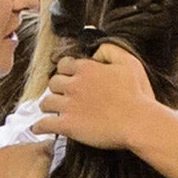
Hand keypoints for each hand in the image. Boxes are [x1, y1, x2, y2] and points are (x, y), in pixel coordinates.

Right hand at [0, 141, 49, 177]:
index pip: (5, 158)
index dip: (11, 169)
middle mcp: (7, 152)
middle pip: (20, 154)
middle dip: (26, 164)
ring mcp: (23, 153)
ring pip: (35, 152)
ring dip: (39, 160)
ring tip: (41, 174)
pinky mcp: (38, 156)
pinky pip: (48, 149)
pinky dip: (51, 154)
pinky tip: (52, 163)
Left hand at [34, 46, 159, 148]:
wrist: (139, 122)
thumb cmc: (138, 95)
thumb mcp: (129, 62)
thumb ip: (110, 49)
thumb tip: (94, 50)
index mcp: (87, 69)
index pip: (64, 65)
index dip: (66, 71)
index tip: (70, 78)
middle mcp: (74, 85)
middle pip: (52, 83)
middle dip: (57, 88)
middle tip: (62, 95)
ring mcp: (69, 105)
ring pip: (45, 102)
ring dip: (48, 105)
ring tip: (51, 111)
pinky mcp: (68, 126)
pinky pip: (44, 124)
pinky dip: (39, 126)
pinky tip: (39, 128)